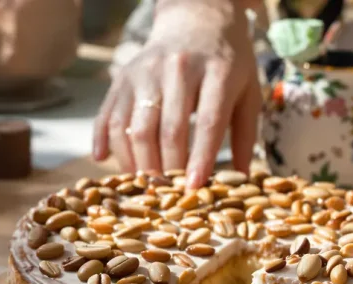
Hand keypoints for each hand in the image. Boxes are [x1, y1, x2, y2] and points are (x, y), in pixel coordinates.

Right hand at [93, 1, 260, 187]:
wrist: (197, 18)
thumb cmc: (228, 62)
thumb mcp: (248, 91)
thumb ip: (246, 136)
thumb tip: (242, 182)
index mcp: (218, 71)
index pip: (208, 122)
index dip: (201, 158)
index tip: (194, 188)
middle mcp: (178, 68)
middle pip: (168, 130)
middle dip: (168, 169)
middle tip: (170, 196)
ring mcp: (146, 72)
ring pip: (134, 128)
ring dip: (137, 164)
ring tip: (146, 186)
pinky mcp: (122, 77)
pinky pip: (108, 115)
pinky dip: (104, 142)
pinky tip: (106, 162)